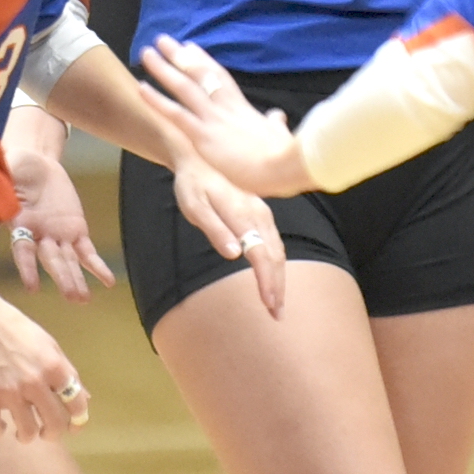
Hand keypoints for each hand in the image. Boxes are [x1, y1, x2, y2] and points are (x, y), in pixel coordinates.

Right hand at [0, 292, 89, 438]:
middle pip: (54, 424)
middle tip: (48, 431)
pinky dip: (1, 429)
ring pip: (27, 432)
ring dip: (28, 434)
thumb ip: (66, 372)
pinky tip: (1, 422)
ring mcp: (9, 393)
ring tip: (25, 428)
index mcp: (53, 367)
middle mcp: (34, 383)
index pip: (76, 403)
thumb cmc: (17, 330)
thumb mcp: (48, 345)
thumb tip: (84, 397)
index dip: (79, 418)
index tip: (75, 423)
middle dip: (54, 432)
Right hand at [6, 148, 112, 302]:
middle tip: (72, 297)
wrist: (37, 165)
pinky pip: (87, 252)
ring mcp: (58, 235)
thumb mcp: (9, 167)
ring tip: (82, 300)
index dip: (27, 268)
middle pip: (51, 260)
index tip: (32, 288)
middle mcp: (39, 235)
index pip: (23, 250)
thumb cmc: (17, 166)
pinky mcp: (75, 230)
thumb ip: (4, 177)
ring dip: (76, 280)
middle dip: (62, 278)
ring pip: (69, 261)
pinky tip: (108, 282)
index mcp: (20, 222)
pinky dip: (97, 266)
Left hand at [136, 37, 314, 197]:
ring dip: (164, 69)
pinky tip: (142, 87)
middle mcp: (226, 108)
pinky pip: (176, 114)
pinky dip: (158, 100)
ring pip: (184, 88)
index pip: (220, 78)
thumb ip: (274, 124)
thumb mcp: (280, 135)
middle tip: (162, 40)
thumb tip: (277, 116)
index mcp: (243, 109)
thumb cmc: (287, 157)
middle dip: (180, 56)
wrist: (289, 166)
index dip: (203, 62)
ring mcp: (214, 120)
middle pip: (200, 74)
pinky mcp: (205, 136)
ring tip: (146, 53)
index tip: (189, 47)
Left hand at [170, 155, 288, 316]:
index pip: (262, 256)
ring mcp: (263, 213)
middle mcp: (260, 215)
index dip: (268, 282)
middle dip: (278, 287)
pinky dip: (277, 264)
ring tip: (277, 302)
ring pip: (278, 251)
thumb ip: (214, 229)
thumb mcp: (195, 207)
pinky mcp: (262, 213)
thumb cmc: (192, 184)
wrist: (198, 158)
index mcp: (244, 216)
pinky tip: (274, 276)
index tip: (270, 305)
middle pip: (276, 257)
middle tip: (277, 315)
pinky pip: (275, 243)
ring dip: (280, 278)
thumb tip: (233, 254)